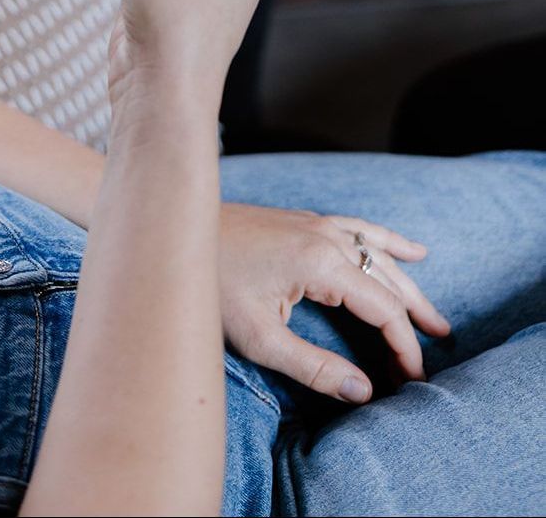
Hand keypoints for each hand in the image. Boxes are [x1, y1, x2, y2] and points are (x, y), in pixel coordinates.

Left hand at [219, 203, 450, 401]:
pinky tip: (411, 250)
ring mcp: (315, 223)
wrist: (175, 232)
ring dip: (408, 285)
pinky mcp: (302, 221)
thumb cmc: (210, 283)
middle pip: (386, 281)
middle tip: (437, 353)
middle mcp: (326, 236)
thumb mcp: (258, 336)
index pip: (382, 308)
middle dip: (411, 320)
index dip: (403, 345)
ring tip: (435, 318)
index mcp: (321, 262)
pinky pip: (358, 228)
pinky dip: (387, 241)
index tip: (413, 379)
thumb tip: (363, 392)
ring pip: (378, 255)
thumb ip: (313, 367)